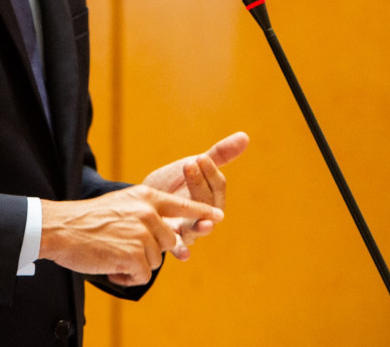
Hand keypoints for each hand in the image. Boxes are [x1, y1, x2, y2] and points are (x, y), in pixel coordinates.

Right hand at [39, 185, 223, 286]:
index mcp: (146, 197)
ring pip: (156, 260)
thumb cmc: (86, 219)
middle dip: (150, 251)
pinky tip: (111, 268)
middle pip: (168, 242)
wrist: (61, 228)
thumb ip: (144, 212)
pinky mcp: (135, 255)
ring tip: (113, 255)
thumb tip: (166, 232)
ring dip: (136, 265)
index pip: (181, 205)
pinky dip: (128, 277)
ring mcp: (143, 234)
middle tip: (123, 248)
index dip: (200, 213)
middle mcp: (149, 213)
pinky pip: (143, 275)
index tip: (217, 218)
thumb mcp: (120, 204)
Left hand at [140, 131, 248, 259]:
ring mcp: (188, 230)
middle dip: (200, 185)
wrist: (144, 199)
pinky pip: (178, 248)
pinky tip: (184, 253)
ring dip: (200, 224)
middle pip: (209, 206)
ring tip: (203, 221)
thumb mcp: (193, 165)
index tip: (200, 157)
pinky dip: (181, 251)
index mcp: (212, 198)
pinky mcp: (170, 240)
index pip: (218, 187)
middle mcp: (203, 217)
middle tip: (189, 163)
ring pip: (197, 228)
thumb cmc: (173, 183)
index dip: (211, 173)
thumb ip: (218, 155)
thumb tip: (245, 136)